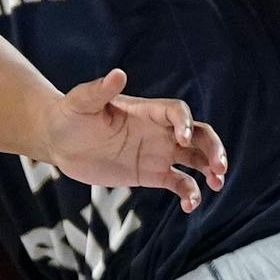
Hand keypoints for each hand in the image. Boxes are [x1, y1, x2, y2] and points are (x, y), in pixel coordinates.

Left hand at [41, 69, 227, 214]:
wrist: (59, 142)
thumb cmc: (69, 115)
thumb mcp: (81, 102)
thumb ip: (99, 90)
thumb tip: (117, 74)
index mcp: (146, 111)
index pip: (178, 112)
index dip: (184, 123)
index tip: (181, 139)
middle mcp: (158, 131)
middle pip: (198, 134)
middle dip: (213, 147)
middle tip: (219, 166)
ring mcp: (157, 153)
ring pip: (195, 159)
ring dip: (211, 169)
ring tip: (218, 183)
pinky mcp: (151, 174)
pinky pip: (179, 183)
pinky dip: (189, 193)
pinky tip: (189, 206)